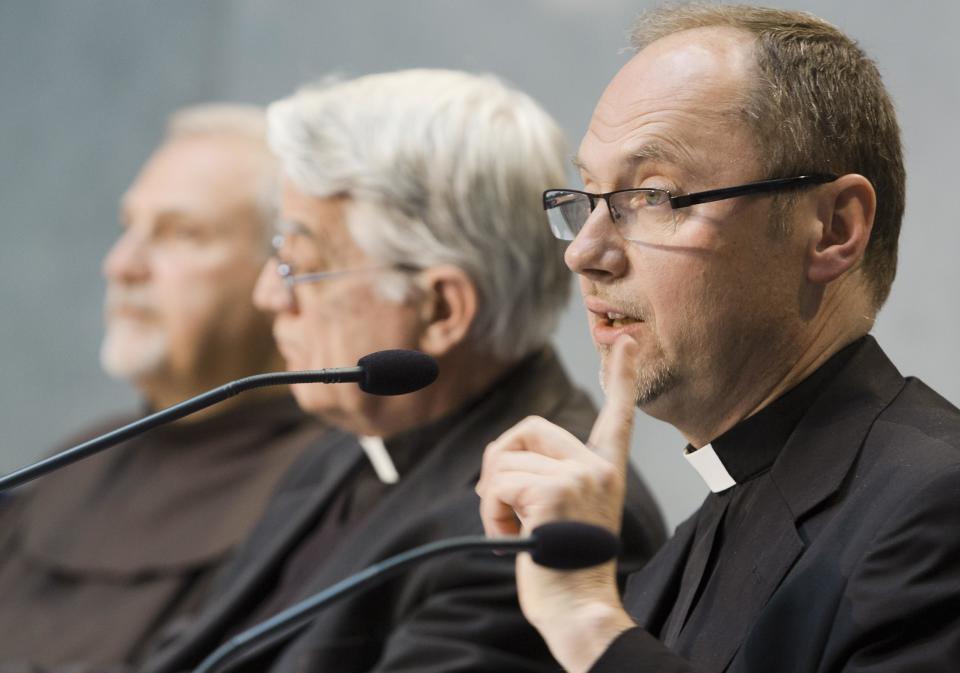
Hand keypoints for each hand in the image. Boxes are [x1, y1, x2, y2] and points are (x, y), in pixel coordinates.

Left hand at [476, 336, 641, 671]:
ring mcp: (579, 476)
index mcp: (605, 471)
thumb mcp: (562, 516)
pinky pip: (497, 484)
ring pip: (504, 461)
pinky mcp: (554, 490)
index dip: (619, 377)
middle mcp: (597, 467)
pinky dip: (489, 513)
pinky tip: (509, 539)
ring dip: (491, 499)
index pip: (615, 416)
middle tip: (497, 500)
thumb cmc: (563, 572)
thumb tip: (503, 460)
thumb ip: (548, 479)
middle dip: (499, 459)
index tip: (623, 342)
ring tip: (512, 532)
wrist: (578, 611)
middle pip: (528, 428)